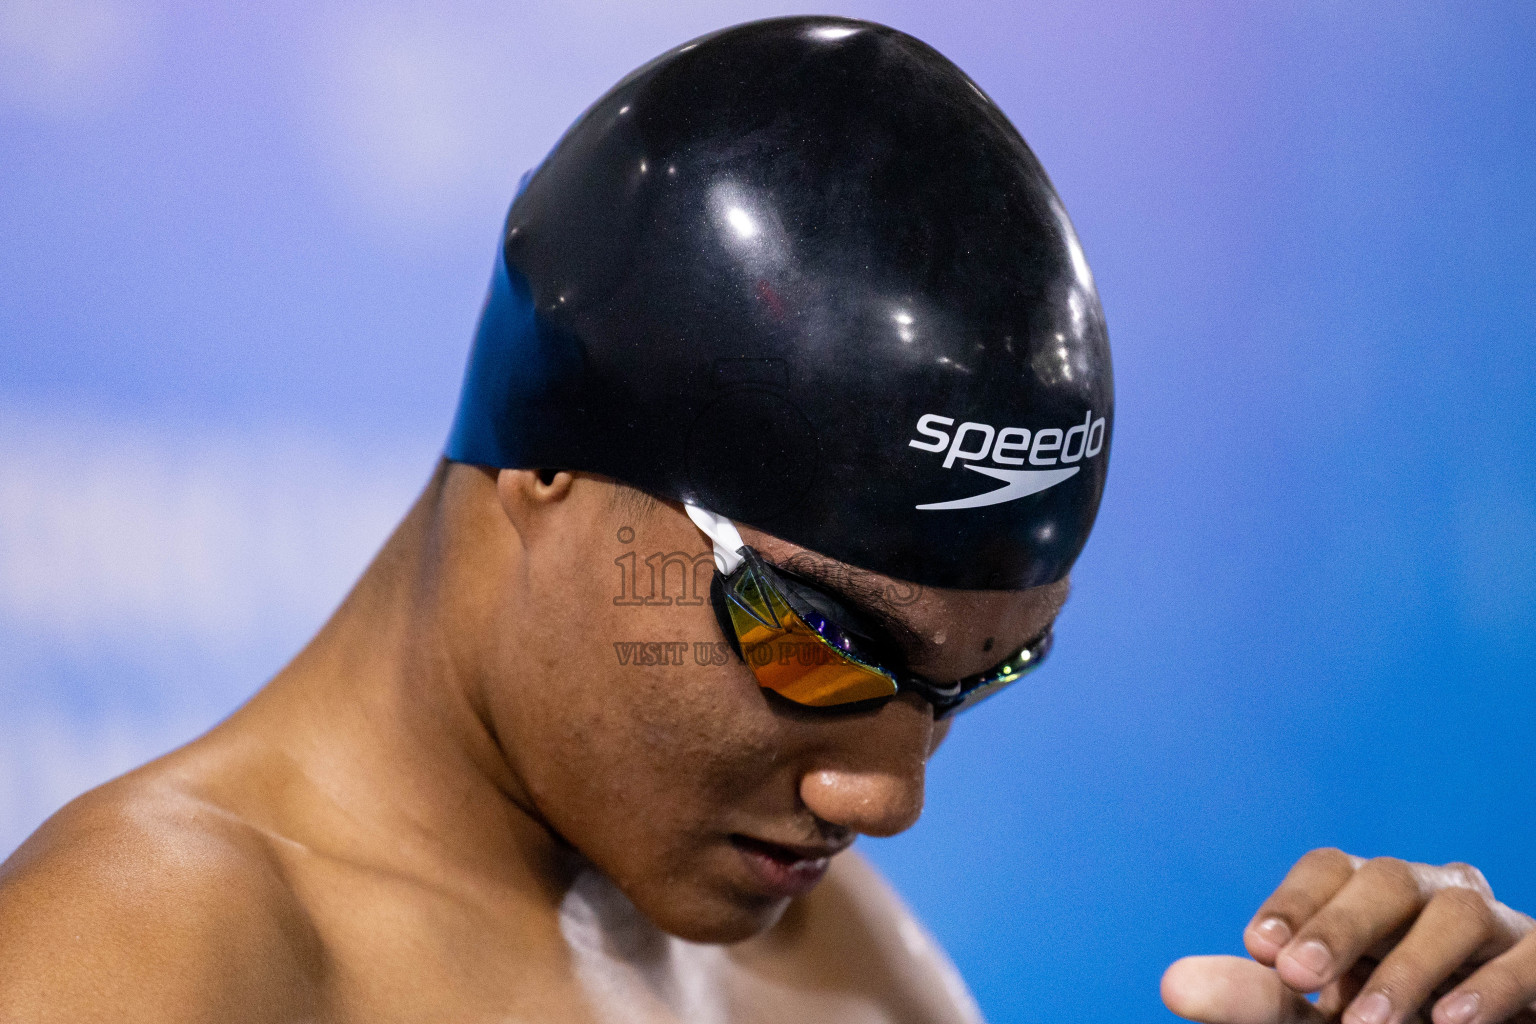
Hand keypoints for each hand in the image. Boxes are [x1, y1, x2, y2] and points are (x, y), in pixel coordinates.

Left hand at [1163, 849, 1535, 1023]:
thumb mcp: (1313, 1020)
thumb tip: (1172, 984)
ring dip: (1407, 967)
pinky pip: (1532, 956)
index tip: (1258, 950)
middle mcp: (1432, 897)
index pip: (1330, 869)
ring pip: (1455, 911)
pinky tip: (1452, 1022)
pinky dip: (1494, 985)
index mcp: (1371, 899)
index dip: (1295, 902)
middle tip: (1297, 979)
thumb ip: (1253, 1000)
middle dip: (1339, 925)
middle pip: (1386, 878)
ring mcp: (1496, 929)